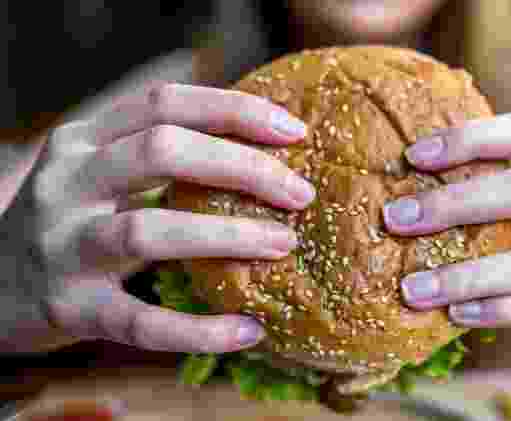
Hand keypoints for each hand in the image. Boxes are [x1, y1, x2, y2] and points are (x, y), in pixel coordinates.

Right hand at [2, 83, 315, 352]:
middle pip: (163, 152)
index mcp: (85, 140)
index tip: (294, 131)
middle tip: (301, 195)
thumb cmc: (73, 221)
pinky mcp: (69, 308)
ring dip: (227, 236)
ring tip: (283, 245)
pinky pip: (140, 321)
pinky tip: (248, 330)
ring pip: (150, 231)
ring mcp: (63, 246)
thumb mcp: (100, 171)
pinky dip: (199, 328)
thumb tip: (264, 152)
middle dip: (243, 168)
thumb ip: (159, 155)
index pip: (166, 104)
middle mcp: (68, 183)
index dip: (235, 111)